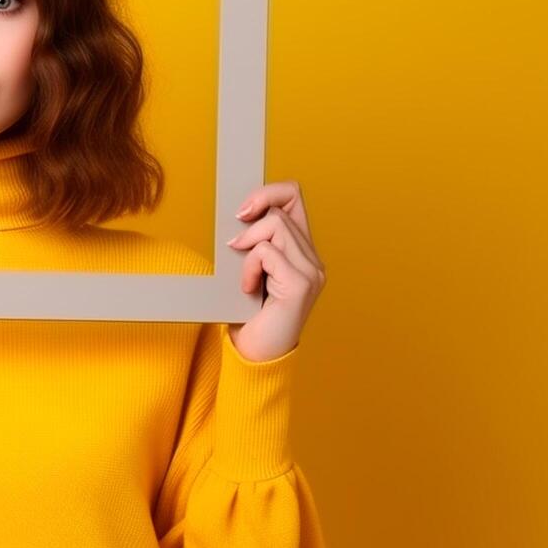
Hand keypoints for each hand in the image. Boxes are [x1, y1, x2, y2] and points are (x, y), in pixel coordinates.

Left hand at [224, 180, 325, 362]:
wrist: (256, 354)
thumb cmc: (249, 314)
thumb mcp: (250, 269)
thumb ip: (254, 243)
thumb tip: (239, 214)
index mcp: (303, 252)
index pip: (294, 197)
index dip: (268, 193)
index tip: (243, 212)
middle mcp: (313, 260)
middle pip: (281, 210)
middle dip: (249, 222)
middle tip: (234, 247)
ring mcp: (311, 272)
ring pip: (274, 226)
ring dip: (248, 248)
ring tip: (246, 277)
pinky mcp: (300, 284)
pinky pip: (266, 252)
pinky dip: (249, 267)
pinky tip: (248, 288)